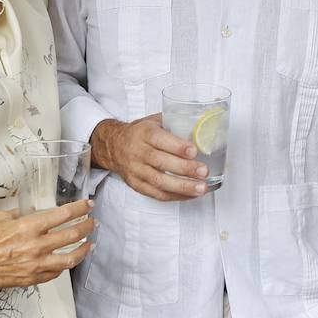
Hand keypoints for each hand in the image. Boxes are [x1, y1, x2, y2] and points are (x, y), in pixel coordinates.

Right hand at [0, 199, 95, 288]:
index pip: (64, 214)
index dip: (80, 208)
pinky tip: (68, 260)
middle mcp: (36, 245)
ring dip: (84, 249)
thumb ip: (21, 214)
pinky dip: (65, 265)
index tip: (88, 205)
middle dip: (88, 226)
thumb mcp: (2, 218)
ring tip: (90, 244)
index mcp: (29, 226)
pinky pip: (56, 272)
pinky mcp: (33, 278)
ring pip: (71, 258)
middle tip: (93, 222)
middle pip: (73, 235)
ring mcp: (36, 264)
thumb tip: (33, 212)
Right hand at [93, 114, 207, 201]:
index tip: (194, 151)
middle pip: (161, 162)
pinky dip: (175, 196)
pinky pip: (156, 194)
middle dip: (185, 168)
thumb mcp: (153, 121)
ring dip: (182, 187)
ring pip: (159, 181)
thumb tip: (202, 125)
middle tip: (204, 171)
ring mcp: (136, 171)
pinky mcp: (136, 185)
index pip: (159, 140)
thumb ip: (174, 122)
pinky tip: (190, 195)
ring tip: (201, 188)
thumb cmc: (139, 133)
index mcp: (143, 133)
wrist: (113, 146)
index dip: (177, 147)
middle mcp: (138, 152)